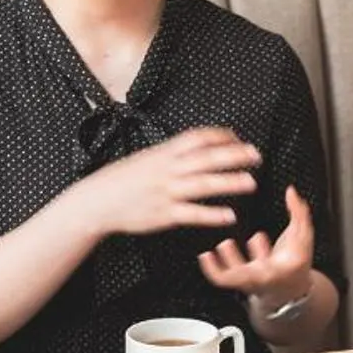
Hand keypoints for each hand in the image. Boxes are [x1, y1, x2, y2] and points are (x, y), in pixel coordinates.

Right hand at [73, 127, 261, 237]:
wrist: (97, 200)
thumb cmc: (121, 180)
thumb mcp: (146, 158)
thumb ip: (171, 154)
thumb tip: (193, 147)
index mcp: (164, 153)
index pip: (197, 138)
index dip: (221, 136)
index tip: (238, 138)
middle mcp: (167, 169)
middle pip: (206, 158)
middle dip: (233, 155)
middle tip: (256, 155)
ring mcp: (166, 192)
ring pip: (203, 184)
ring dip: (229, 182)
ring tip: (251, 182)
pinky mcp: (163, 214)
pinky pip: (192, 214)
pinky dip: (212, 215)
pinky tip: (229, 216)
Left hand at [197, 185, 314, 309]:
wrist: (289, 286)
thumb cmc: (295, 258)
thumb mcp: (303, 236)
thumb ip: (299, 213)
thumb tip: (291, 191)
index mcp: (282, 268)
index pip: (275, 264)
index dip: (263, 253)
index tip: (257, 237)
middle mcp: (264, 276)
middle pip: (247, 276)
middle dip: (235, 262)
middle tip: (226, 244)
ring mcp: (250, 281)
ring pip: (232, 279)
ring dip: (223, 261)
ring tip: (223, 244)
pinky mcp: (238, 281)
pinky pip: (221, 279)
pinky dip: (211, 269)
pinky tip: (206, 256)